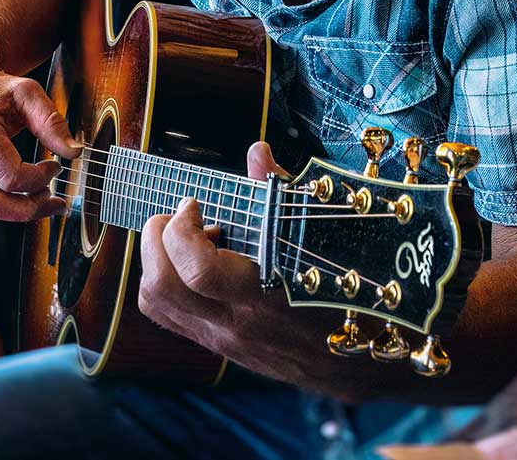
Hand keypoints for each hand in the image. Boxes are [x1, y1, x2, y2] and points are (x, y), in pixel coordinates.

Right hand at [0, 55, 80, 220]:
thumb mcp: (28, 94)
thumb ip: (52, 123)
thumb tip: (74, 152)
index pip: (12, 177)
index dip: (41, 178)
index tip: (56, 166)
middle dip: (31, 209)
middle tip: (54, 200)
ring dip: (18, 211)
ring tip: (41, 196)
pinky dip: (1, 205)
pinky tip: (17, 193)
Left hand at [138, 142, 346, 390]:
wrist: (360, 363)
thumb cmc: (351, 295)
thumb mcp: (327, 240)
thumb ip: (283, 194)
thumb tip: (257, 153)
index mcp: (266, 294)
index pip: (197, 268)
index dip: (181, 227)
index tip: (195, 204)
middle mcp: (237, 323)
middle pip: (161, 286)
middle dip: (156, 238)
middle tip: (181, 216)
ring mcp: (223, 339)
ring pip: (156, 303)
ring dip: (158, 260)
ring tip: (188, 239)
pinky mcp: (219, 347)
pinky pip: (170, 315)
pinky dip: (167, 280)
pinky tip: (196, 262)